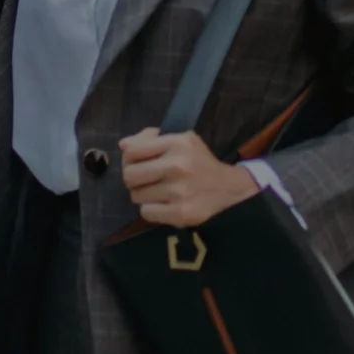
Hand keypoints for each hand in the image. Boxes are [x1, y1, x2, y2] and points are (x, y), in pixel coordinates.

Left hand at [119, 128, 259, 227]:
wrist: (229, 189)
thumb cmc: (200, 163)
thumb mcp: (182, 141)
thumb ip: (150, 140)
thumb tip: (123, 145)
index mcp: (178, 143)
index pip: (132, 151)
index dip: (129, 158)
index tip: (138, 163)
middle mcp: (178, 166)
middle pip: (129, 175)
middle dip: (134, 179)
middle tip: (146, 180)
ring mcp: (179, 191)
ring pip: (136, 195)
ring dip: (144, 195)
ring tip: (159, 192)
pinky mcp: (180, 213)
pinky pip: (146, 212)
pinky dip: (152, 209)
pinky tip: (164, 204)